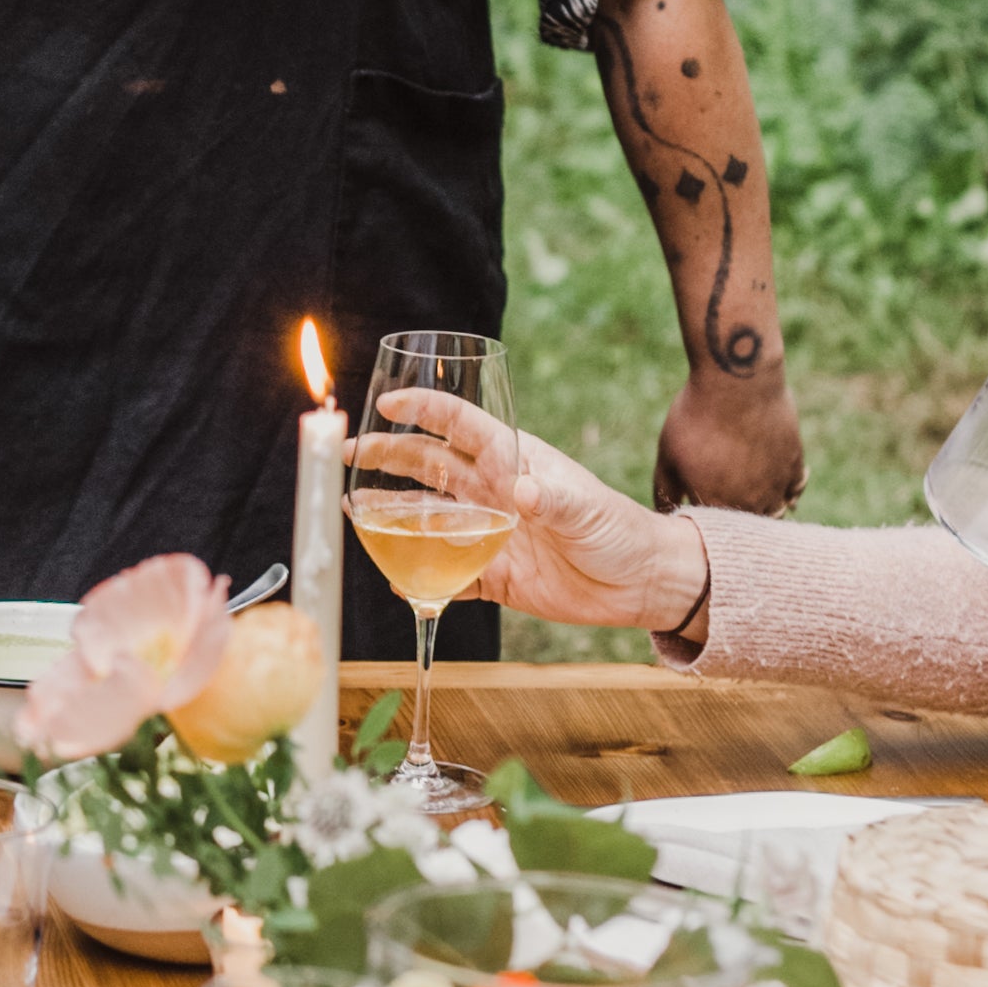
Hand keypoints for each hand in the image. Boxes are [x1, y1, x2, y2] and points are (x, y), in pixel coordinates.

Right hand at [364, 390, 709, 634]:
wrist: (639, 584)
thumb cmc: (618, 532)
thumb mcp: (588, 511)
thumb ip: (555, 499)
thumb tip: (524, 490)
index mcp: (514, 461)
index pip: (462, 426)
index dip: (425, 410)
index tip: (388, 402)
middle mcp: (493, 491)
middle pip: (429, 466)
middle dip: (388, 455)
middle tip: (348, 453)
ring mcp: (489, 532)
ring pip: (428, 517)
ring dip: (392, 513)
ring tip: (354, 509)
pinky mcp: (494, 574)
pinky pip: (447, 574)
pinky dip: (420, 579)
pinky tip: (397, 582)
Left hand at [654, 368, 803, 516]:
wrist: (737, 381)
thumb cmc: (696, 416)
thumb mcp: (669, 455)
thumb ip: (665, 491)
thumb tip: (663, 515)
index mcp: (716, 505)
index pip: (713, 534)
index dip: (706, 527)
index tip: (700, 515)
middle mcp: (751, 503)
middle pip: (747, 528)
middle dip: (736, 525)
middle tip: (727, 508)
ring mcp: (777, 485)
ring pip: (775, 513)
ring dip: (764, 512)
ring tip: (753, 504)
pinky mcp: (794, 463)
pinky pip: (796, 489)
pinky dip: (789, 493)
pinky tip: (781, 489)